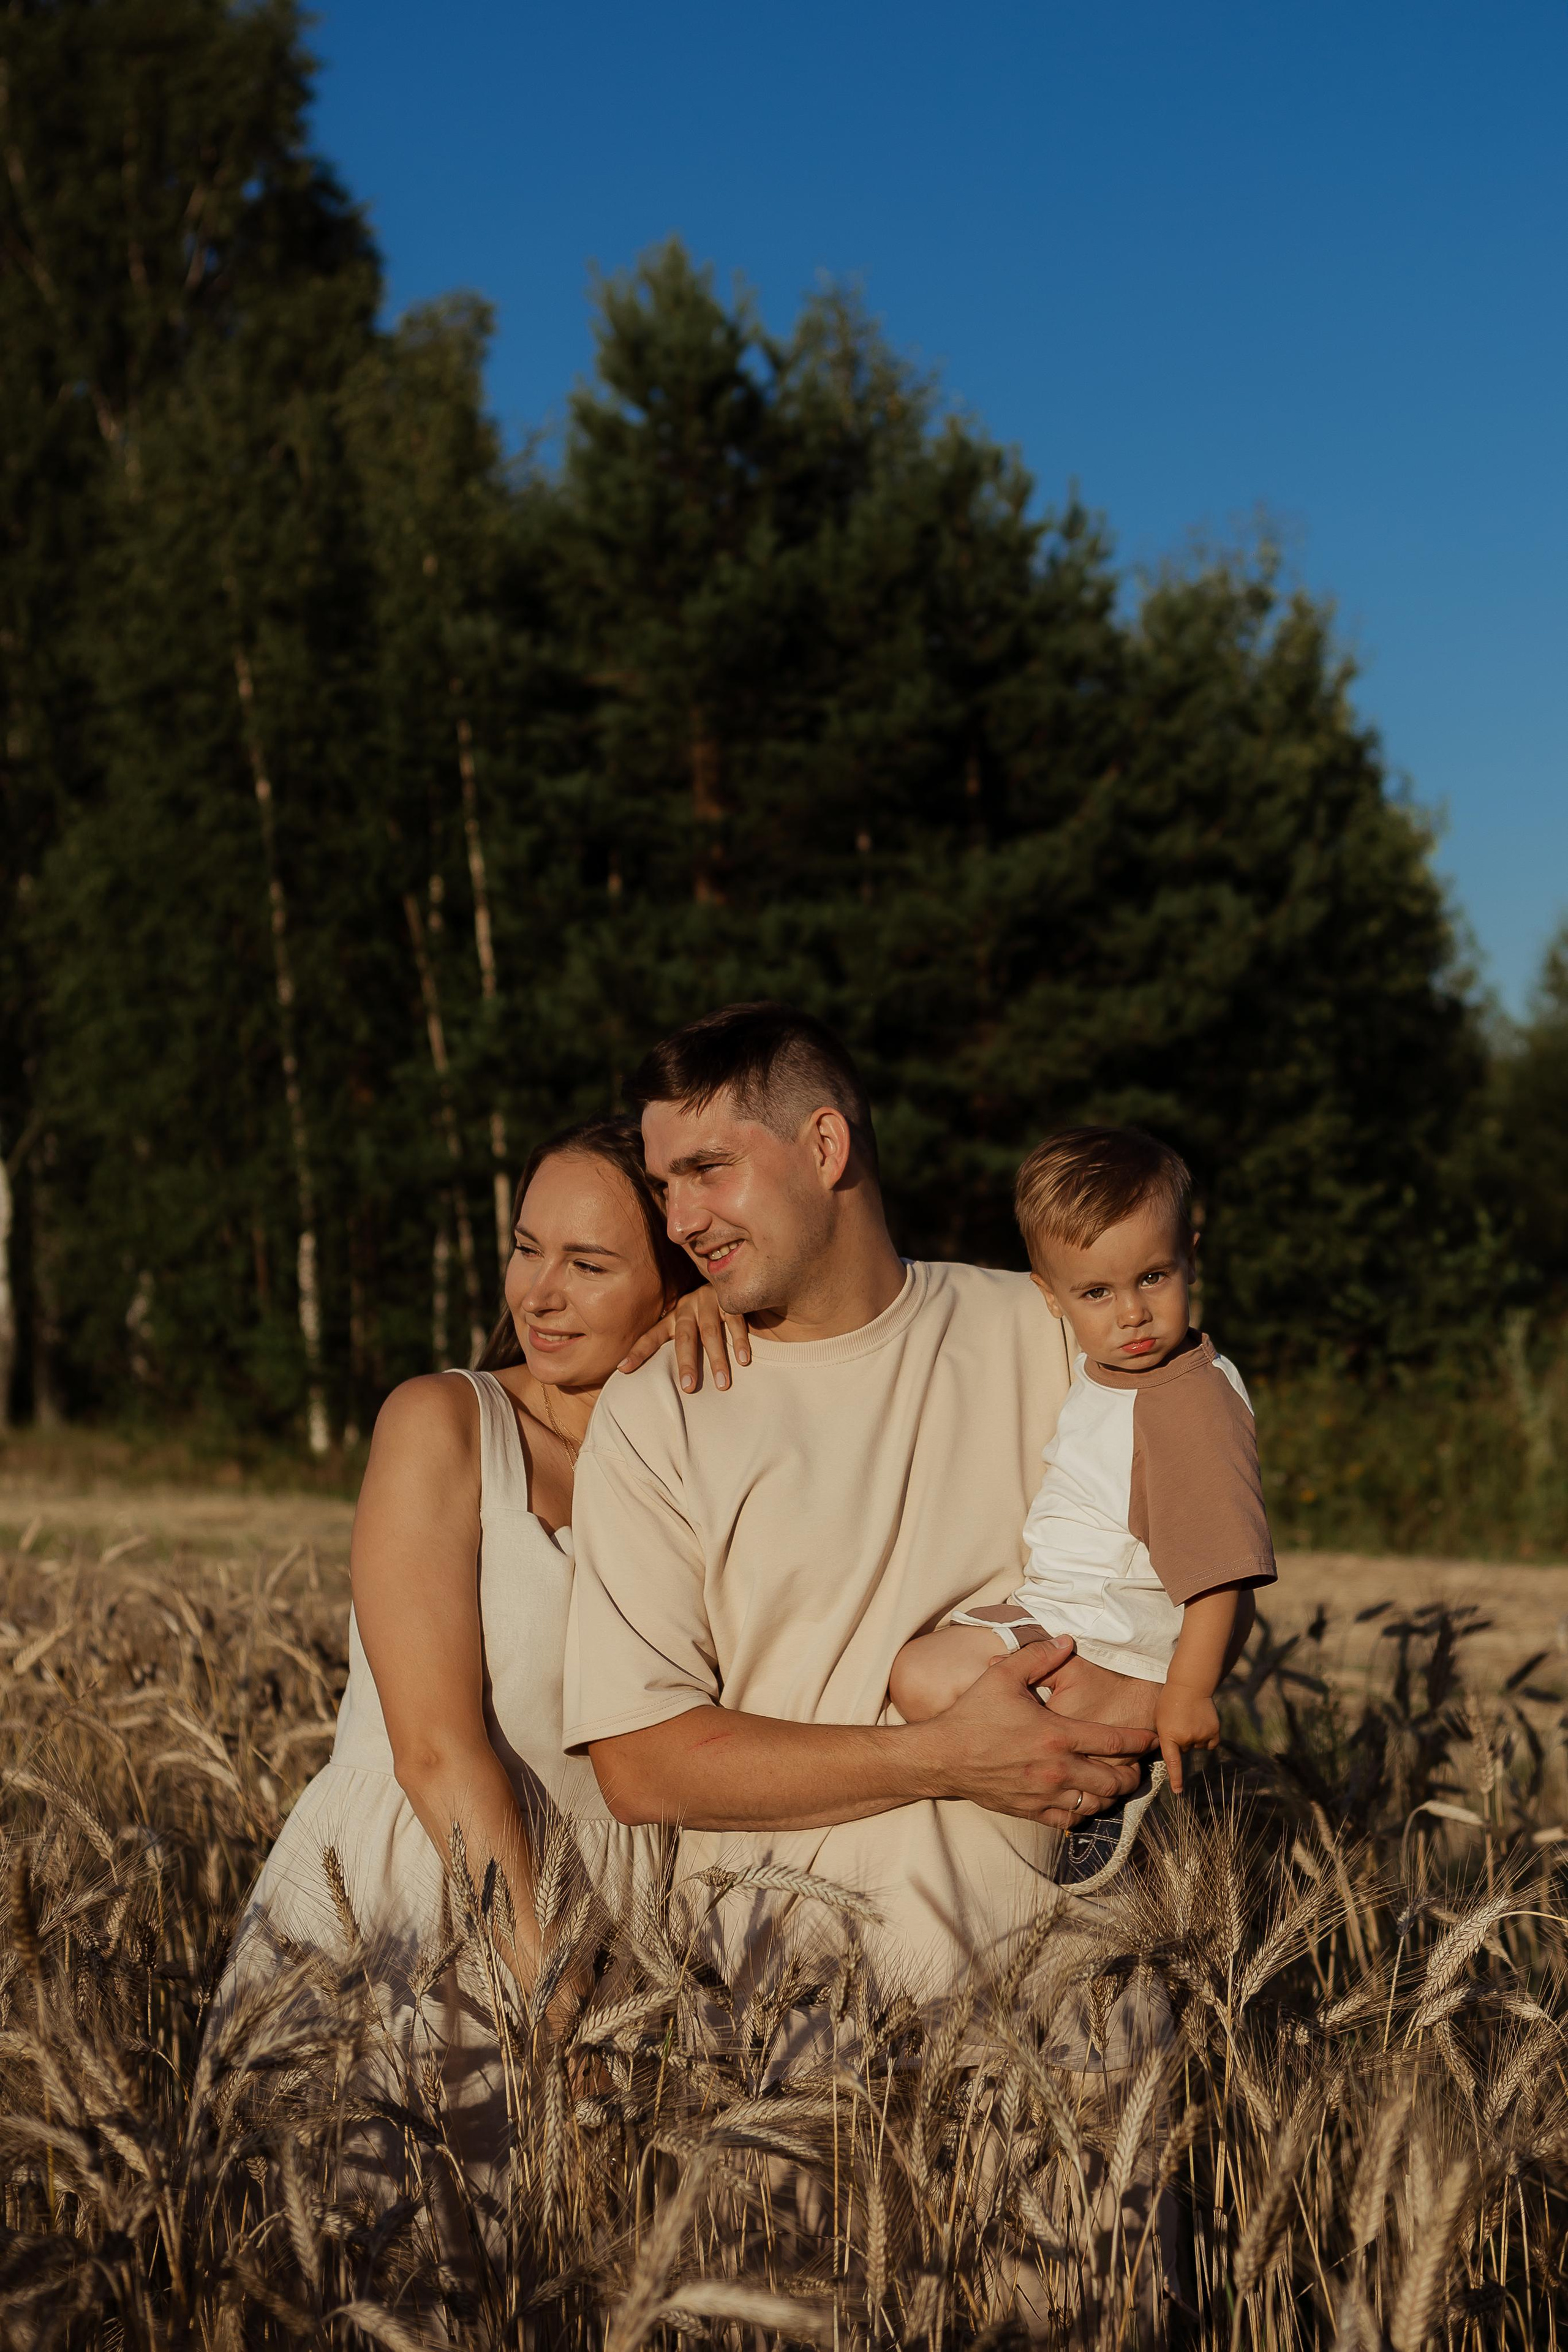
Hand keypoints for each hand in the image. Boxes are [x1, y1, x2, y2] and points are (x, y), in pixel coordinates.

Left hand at [618, 1283, 750, 1390]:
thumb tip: (653, 1373)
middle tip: (688, 1388)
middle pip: (684, 1338)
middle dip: (686, 1363)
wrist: (729, 1278)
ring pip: (710, 1333)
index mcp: (673, 1317)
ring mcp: (709, 1303)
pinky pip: (735, 1323)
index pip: (652, 1336)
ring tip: (722, 1384)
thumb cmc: (704, 1313)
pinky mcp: (731, 1301)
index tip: (623, 1369)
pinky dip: (739, 1342)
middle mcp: (688, 1308)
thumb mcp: (686, 1324)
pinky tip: (744, 1361)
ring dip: (717, 1359)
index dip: (637, 1352)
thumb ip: (676, 1343)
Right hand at [924, 1638, 1154, 1826]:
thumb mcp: (1004, 1676)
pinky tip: (1084, 1800)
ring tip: (1115, 1783)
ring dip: (1112, 1795)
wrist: (943, 1756)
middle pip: (1114, 1780)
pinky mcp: (1031, 1811)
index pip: (1114, 1741)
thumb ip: (1038, 1656)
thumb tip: (1067, 1640)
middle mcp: (1057, 1769)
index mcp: (1056, 1735)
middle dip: (1133, 1774)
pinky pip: (1071, 1821)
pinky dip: (1085, 1813)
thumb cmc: (973, 1715)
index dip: (1140, 1741)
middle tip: (1137, 1765)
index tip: (1152, 1738)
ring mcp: (1045, 1795)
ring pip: (1097, 1804)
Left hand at [1153, 1682, 1219, 1793]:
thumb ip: (1165, 1736)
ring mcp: (1201, 1736)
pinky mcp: (1214, 1732)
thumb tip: (1173, 1751)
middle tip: (1180, 1721)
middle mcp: (1186, 1739)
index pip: (1172, 1762)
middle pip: (1184, 1749)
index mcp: (1169, 1736)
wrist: (1190, 1685)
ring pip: (1197, 1745)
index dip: (1176, 1778)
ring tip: (1190, 1718)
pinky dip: (1207, 1737)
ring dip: (1194, 1736)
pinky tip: (1202, 1723)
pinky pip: (1210, 1743)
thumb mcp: (1160, 1718)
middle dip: (1182, 1739)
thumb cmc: (1170, 1700)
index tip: (1178, 1791)